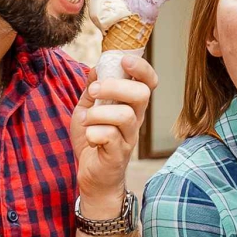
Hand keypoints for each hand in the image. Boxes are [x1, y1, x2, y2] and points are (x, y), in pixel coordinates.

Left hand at [72, 55, 156, 213]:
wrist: (92, 176)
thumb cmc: (93, 140)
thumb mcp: (87, 109)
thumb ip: (93, 89)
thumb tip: (97, 66)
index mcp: (131, 105)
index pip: (148, 82)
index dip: (142, 68)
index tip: (124, 60)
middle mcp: (136, 119)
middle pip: (141, 94)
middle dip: (115, 86)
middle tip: (94, 91)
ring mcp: (129, 137)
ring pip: (124, 115)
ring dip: (99, 114)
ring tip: (87, 120)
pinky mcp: (119, 154)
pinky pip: (110, 137)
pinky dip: (94, 134)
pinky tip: (90, 139)